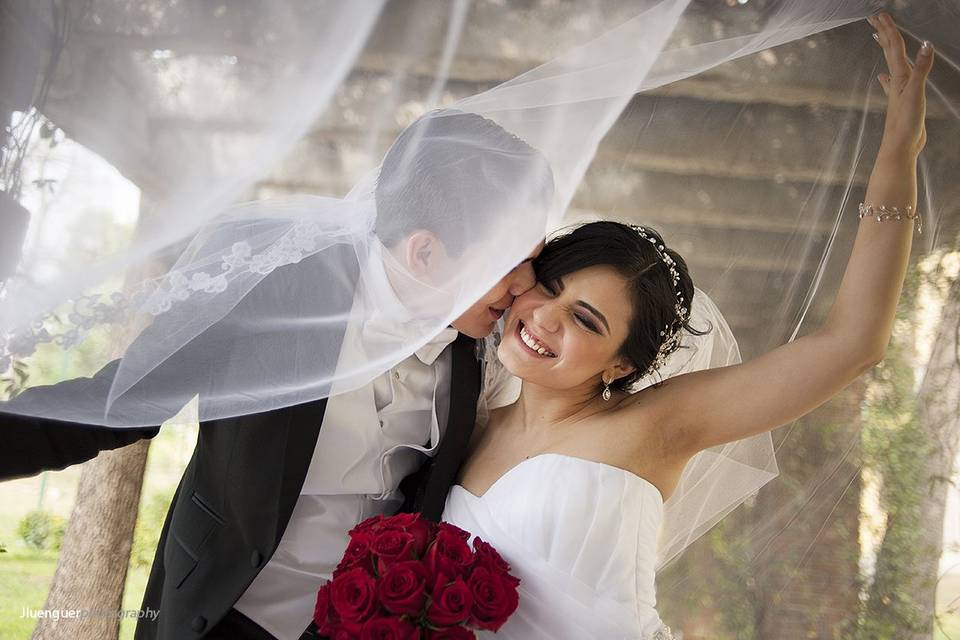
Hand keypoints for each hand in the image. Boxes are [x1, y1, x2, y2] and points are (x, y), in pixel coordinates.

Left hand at [867, 13, 932, 156]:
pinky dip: (889, 77)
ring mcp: (898, 91)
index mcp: (900, 76)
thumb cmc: (905, 122)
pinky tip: (883, 77)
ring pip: (892, 64)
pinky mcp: (902, 102)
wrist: (901, 146)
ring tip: (879, 38)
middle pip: (889, 51)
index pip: (894, 48)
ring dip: (886, 50)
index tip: (879, 14)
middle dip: (884, 33)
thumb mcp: (916, 92)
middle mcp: (897, 81)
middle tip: (875, 17)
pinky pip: (894, 84)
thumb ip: (921, 69)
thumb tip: (925, 45)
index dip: (889, 30)